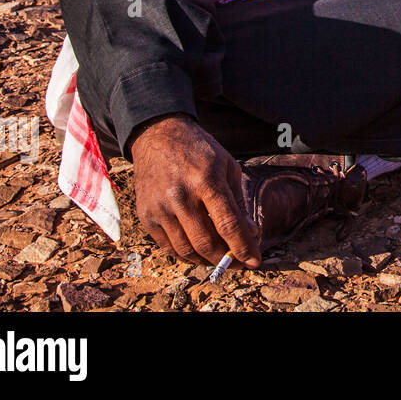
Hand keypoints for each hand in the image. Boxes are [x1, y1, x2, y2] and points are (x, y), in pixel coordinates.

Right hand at [128, 113, 261, 268]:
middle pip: (206, 243)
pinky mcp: (146, 215)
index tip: (254, 262)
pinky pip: (167, 246)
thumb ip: (238, 201)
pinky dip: (186, 254)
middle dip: (226, 259)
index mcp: (206, 181)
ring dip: (207, 260)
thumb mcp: (227, 166)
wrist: (158, 136)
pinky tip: (199, 251)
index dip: (243, 248)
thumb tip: (250, 233)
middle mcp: (181, 196)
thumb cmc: (199, 150)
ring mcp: (160, 208)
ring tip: (221, 259)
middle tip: (239, 263)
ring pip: (186, 249)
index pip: (228, 225)